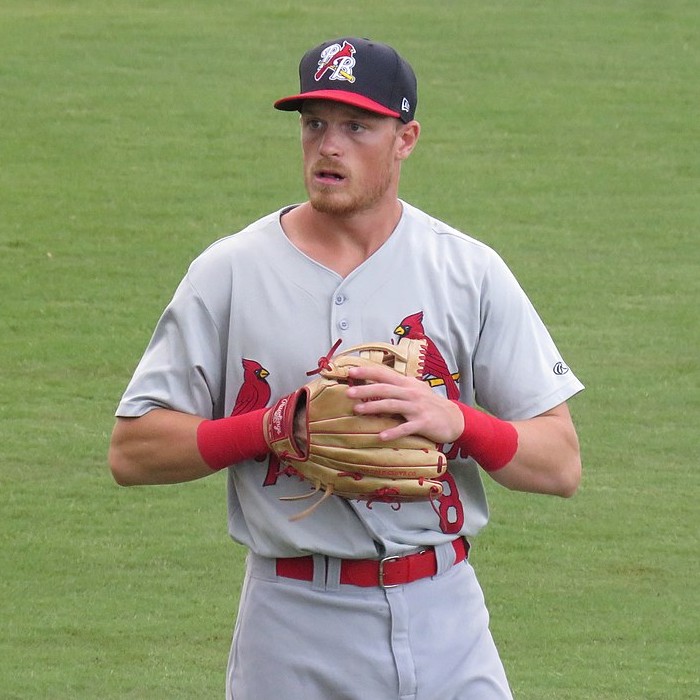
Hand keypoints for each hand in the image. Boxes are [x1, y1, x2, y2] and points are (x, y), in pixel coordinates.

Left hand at [346, 363, 463, 443]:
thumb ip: (397, 386)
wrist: (454, 418)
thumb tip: (374, 383)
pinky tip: (381, 436)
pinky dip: (393, 432)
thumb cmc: (429, 404)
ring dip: (374, 407)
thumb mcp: (415, 390)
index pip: (384, 374)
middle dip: (365, 389)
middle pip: (385, 389)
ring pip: (392, 405)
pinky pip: (405, 428)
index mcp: (407, 383)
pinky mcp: (422, 423)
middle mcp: (411, 393)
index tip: (350, 371)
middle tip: (348, 392)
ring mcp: (417, 408)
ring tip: (358, 410)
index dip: (367, 372)